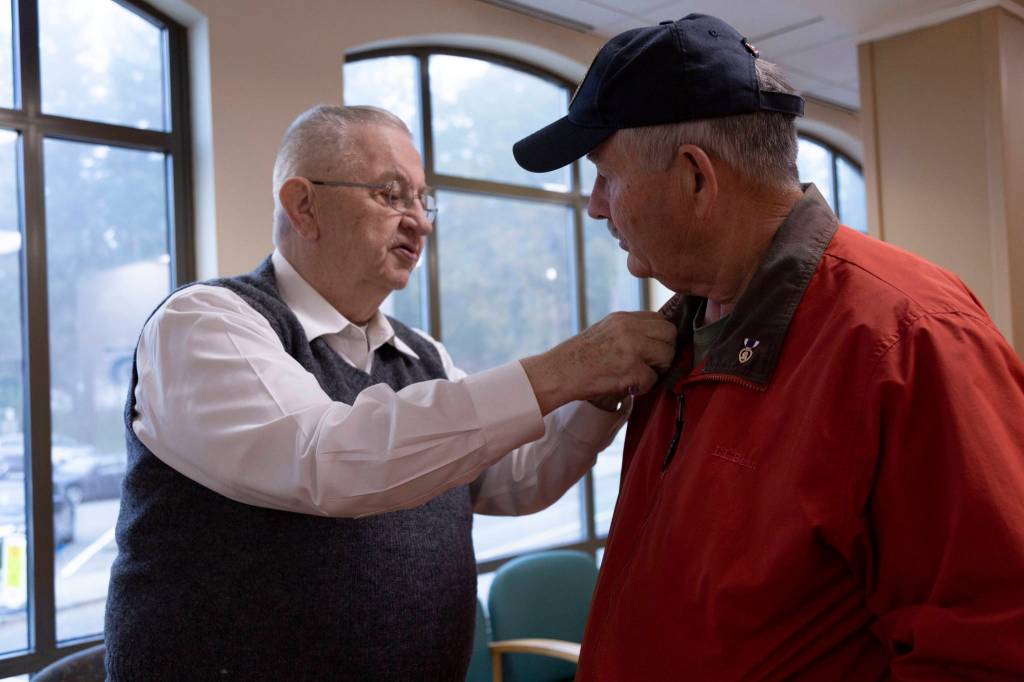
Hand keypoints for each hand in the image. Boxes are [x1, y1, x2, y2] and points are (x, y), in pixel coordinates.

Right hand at [520, 311, 676, 414]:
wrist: (559, 373)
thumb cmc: (578, 357)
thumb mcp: (605, 331)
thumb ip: (630, 331)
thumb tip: (657, 339)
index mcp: (623, 318)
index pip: (661, 320)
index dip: (661, 337)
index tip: (655, 349)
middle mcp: (629, 329)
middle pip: (670, 335)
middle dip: (664, 352)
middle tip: (650, 365)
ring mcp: (631, 348)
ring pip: (667, 356)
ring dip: (656, 370)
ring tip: (637, 375)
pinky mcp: (631, 370)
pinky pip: (653, 380)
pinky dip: (642, 387)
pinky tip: (626, 385)